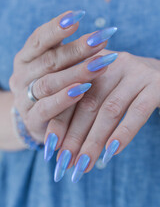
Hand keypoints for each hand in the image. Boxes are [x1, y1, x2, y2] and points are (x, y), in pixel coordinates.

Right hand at [9, 10, 116, 142]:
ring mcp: (23, 98)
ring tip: (101, 64)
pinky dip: (64, 98)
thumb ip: (68, 53)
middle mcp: (21, 75)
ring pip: (49, 82)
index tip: (78, 15)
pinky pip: (47, 108)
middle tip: (101, 39)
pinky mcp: (31, 119)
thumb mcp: (54, 67)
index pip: (39, 39)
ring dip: (76, 73)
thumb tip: (98, 37)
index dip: (57, 27)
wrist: (37, 117)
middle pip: (49, 60)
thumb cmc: (52, 85)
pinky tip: (83, 89)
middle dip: (77, 49)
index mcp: (26, 58)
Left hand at [45, 49, 159, 181]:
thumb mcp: (105, 90)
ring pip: (110, 110)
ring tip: (83, 166)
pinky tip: (111, 153)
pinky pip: (137, 112)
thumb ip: (86, 105)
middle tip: (64, 163)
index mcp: (95, 64)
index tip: (50, 148)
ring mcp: (136, 72)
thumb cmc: (128, 88)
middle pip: (88, 104)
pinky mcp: (156, 85)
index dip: (60, 122)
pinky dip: (123, 133)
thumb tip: (64, 144)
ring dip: (94, 141)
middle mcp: (113, 64)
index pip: (72, 95)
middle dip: (74, 136)